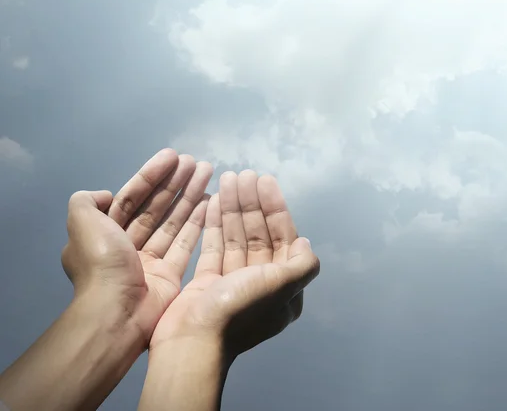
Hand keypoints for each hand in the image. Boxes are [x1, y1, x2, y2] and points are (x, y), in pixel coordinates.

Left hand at [61, 149, 212, 343]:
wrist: (117, 314)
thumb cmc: (102, 263)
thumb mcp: (81, 224)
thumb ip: (86, 202)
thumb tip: (107, 195)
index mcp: (103, 235)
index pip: (130, 197)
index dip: (151, 175)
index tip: (172, 156)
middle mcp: (125, 246)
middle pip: (154, 207)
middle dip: (174, 182)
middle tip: (195, 162)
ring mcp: (149, 262)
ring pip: (173, 222)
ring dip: (189, 196)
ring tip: (207, 172)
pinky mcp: (170, 276)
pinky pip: (186, 243)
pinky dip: (198, 222)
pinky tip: (211, 201)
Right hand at [149, 170, 319, 360]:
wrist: (192, 341)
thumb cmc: (241, 308)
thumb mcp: (283, 285)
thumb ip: (302, 263)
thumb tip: (306, 242)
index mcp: (283, 286)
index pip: (283, 238)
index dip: (275, 208)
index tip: (265, 181)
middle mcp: (261, 283)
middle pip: (259, 233)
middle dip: (252, 203)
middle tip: (243, 173)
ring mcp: (233, 282)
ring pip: (236, 236)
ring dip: (232, 207)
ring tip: (227, 178)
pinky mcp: (208, 281)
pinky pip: (214, 246)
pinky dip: (214, 224)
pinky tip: (212, 201)